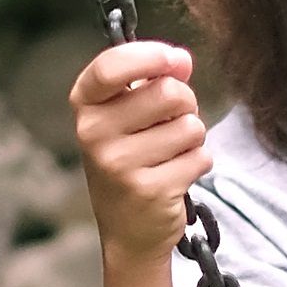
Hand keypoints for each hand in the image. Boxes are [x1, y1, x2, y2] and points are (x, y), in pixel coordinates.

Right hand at [70, 41, 211, 265]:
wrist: (128, 232)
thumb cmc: (132, 161)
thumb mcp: (127, 118)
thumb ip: (152, 82)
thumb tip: (181, 60)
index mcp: (86, 107)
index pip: (110, 66)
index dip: (150, 55)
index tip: (175, 59)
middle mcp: (94, 134)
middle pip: (168, 92)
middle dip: (185, 103)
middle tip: (172, 123)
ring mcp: (119, 164)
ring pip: (190, 126)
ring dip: (192, 138)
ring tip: (170, 154)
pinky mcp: (150, 190)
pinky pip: (200, 157)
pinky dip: (198, 163)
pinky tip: (175, 176)